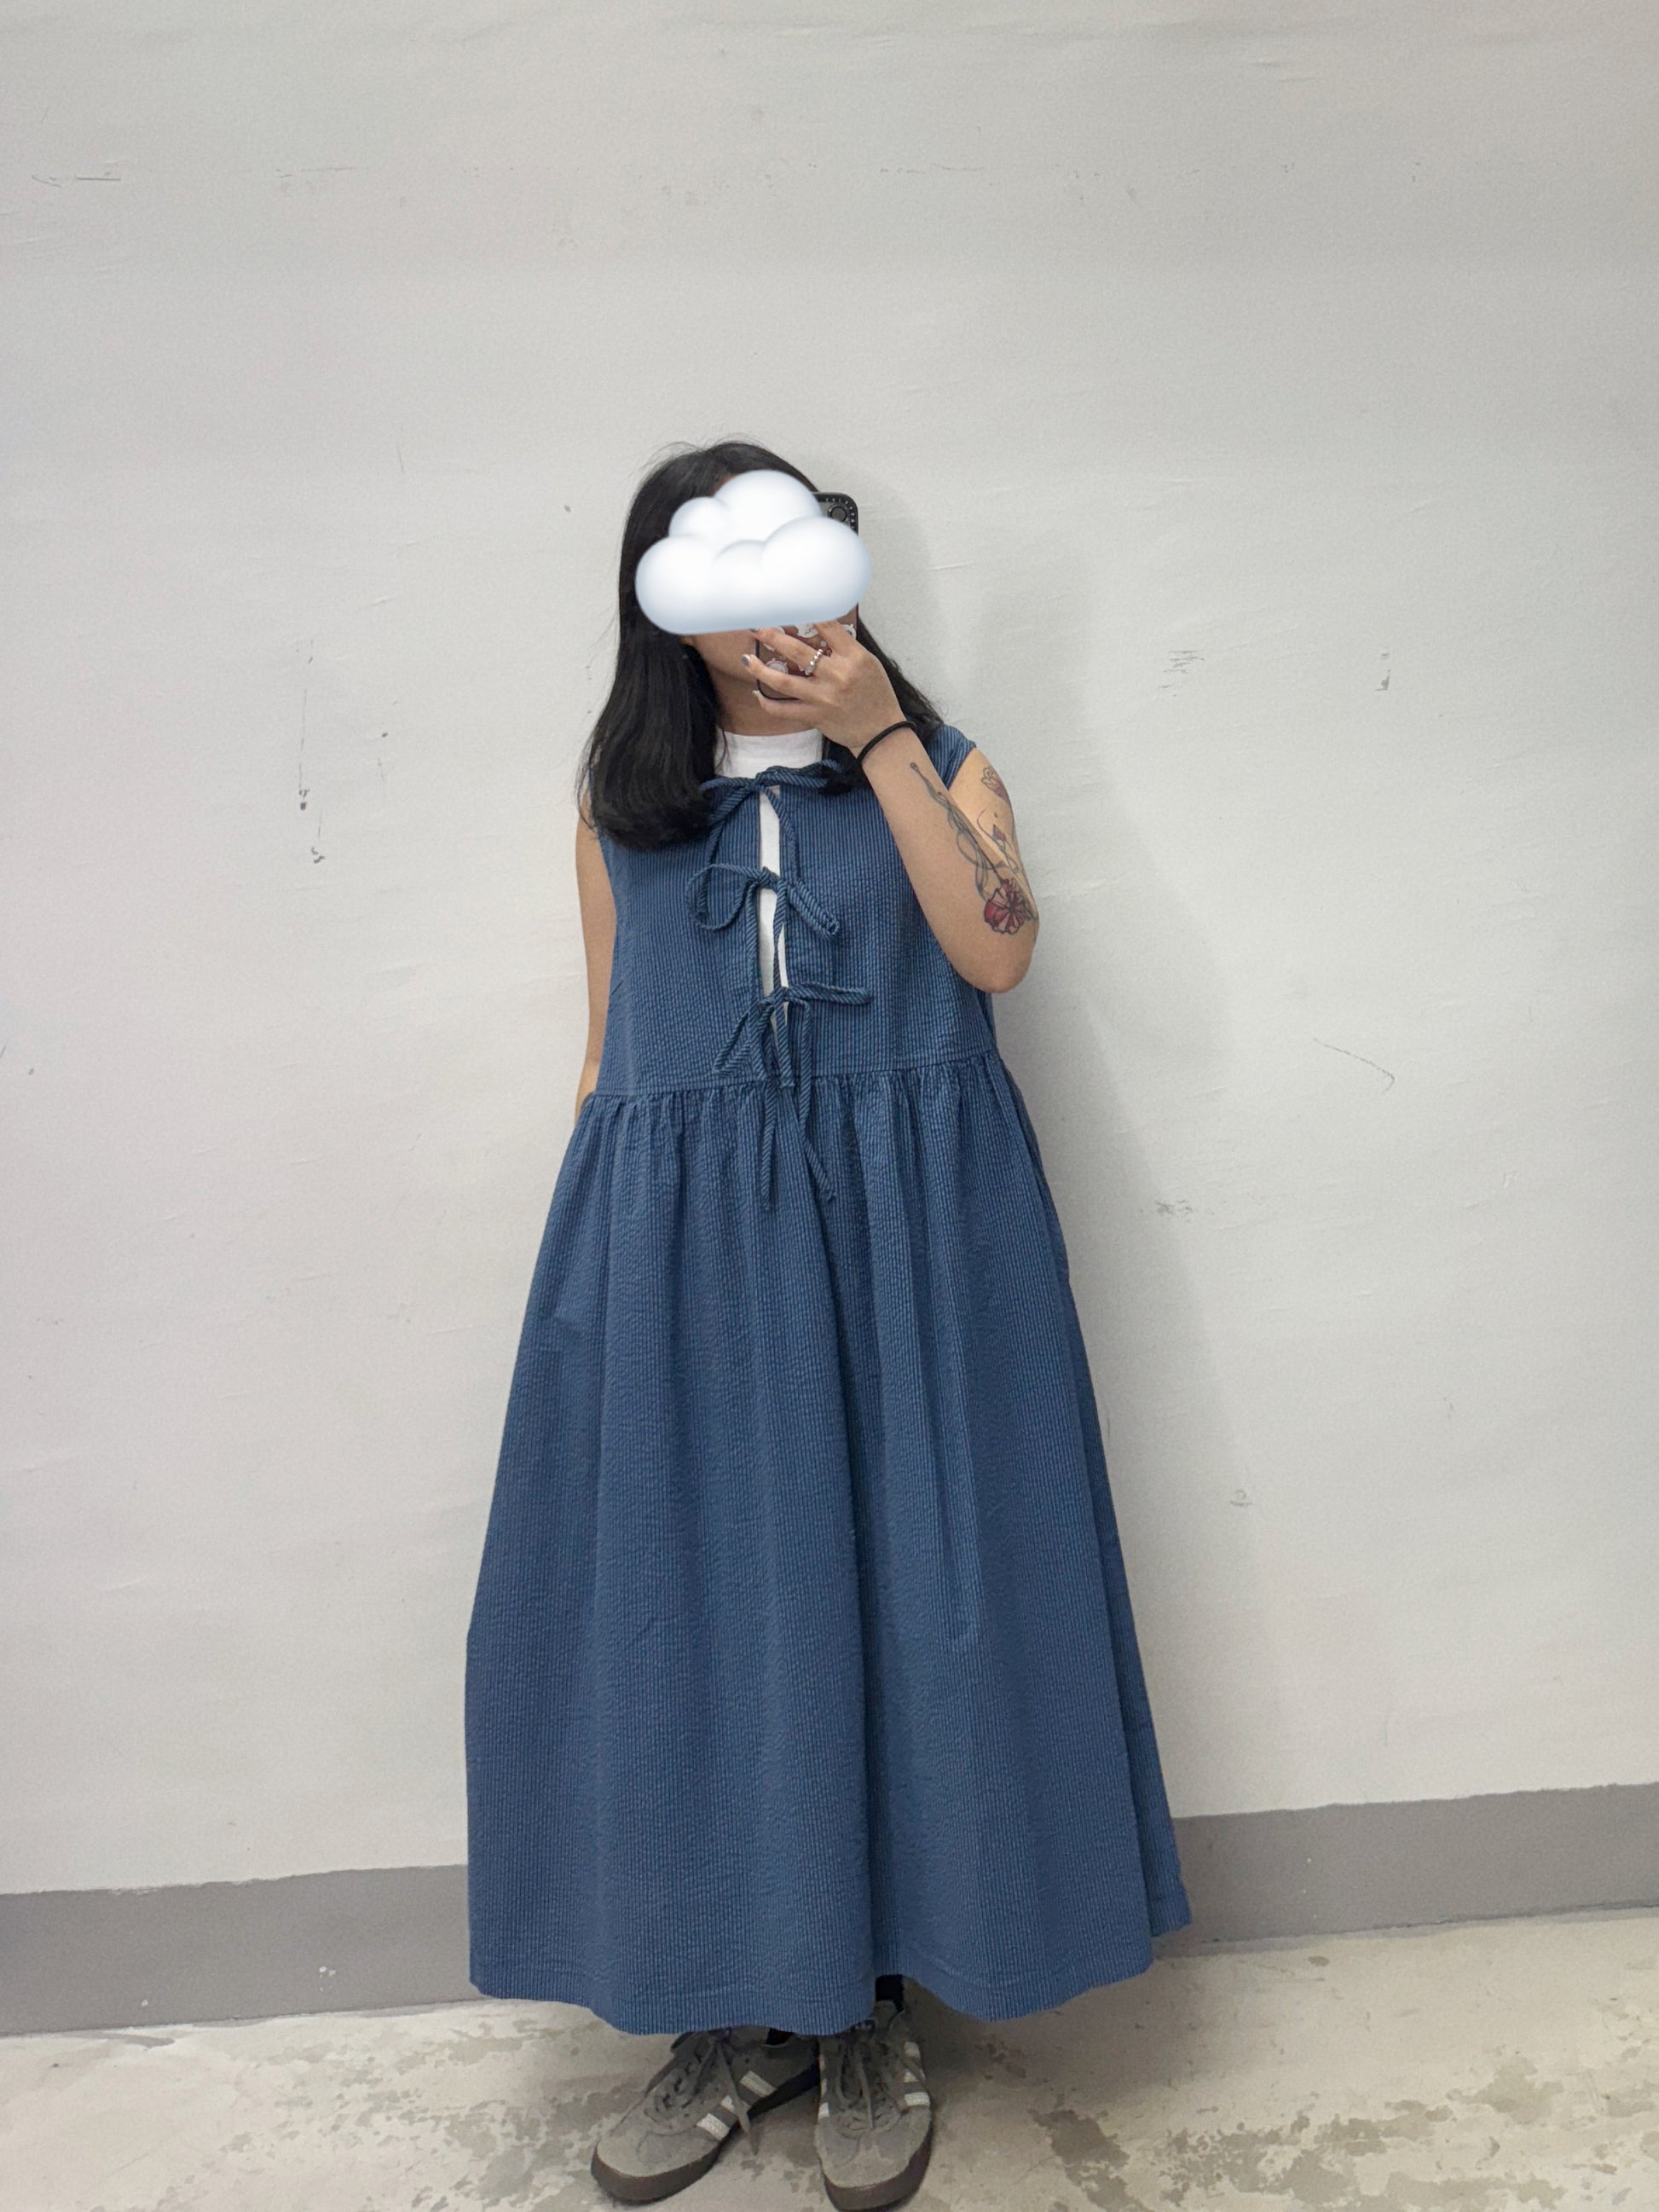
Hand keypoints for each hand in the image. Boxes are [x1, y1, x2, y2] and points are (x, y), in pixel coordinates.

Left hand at [742, 619, 905, 756]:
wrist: (881, 731)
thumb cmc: (875, 694)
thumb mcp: (868, 663)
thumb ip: (844, 648)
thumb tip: (818, 628)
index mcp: (853, 658)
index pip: (828, 626)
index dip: (806, 612)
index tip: (789, 604)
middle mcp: (837, 676)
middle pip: (798, 651)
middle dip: (773, 636)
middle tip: (756, 627)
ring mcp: (824, 697)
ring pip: (784, 681)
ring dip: (761, 670)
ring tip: (747, 660)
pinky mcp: (815, 716)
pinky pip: (784, 710)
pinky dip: (768, 703)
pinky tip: (757, 694)